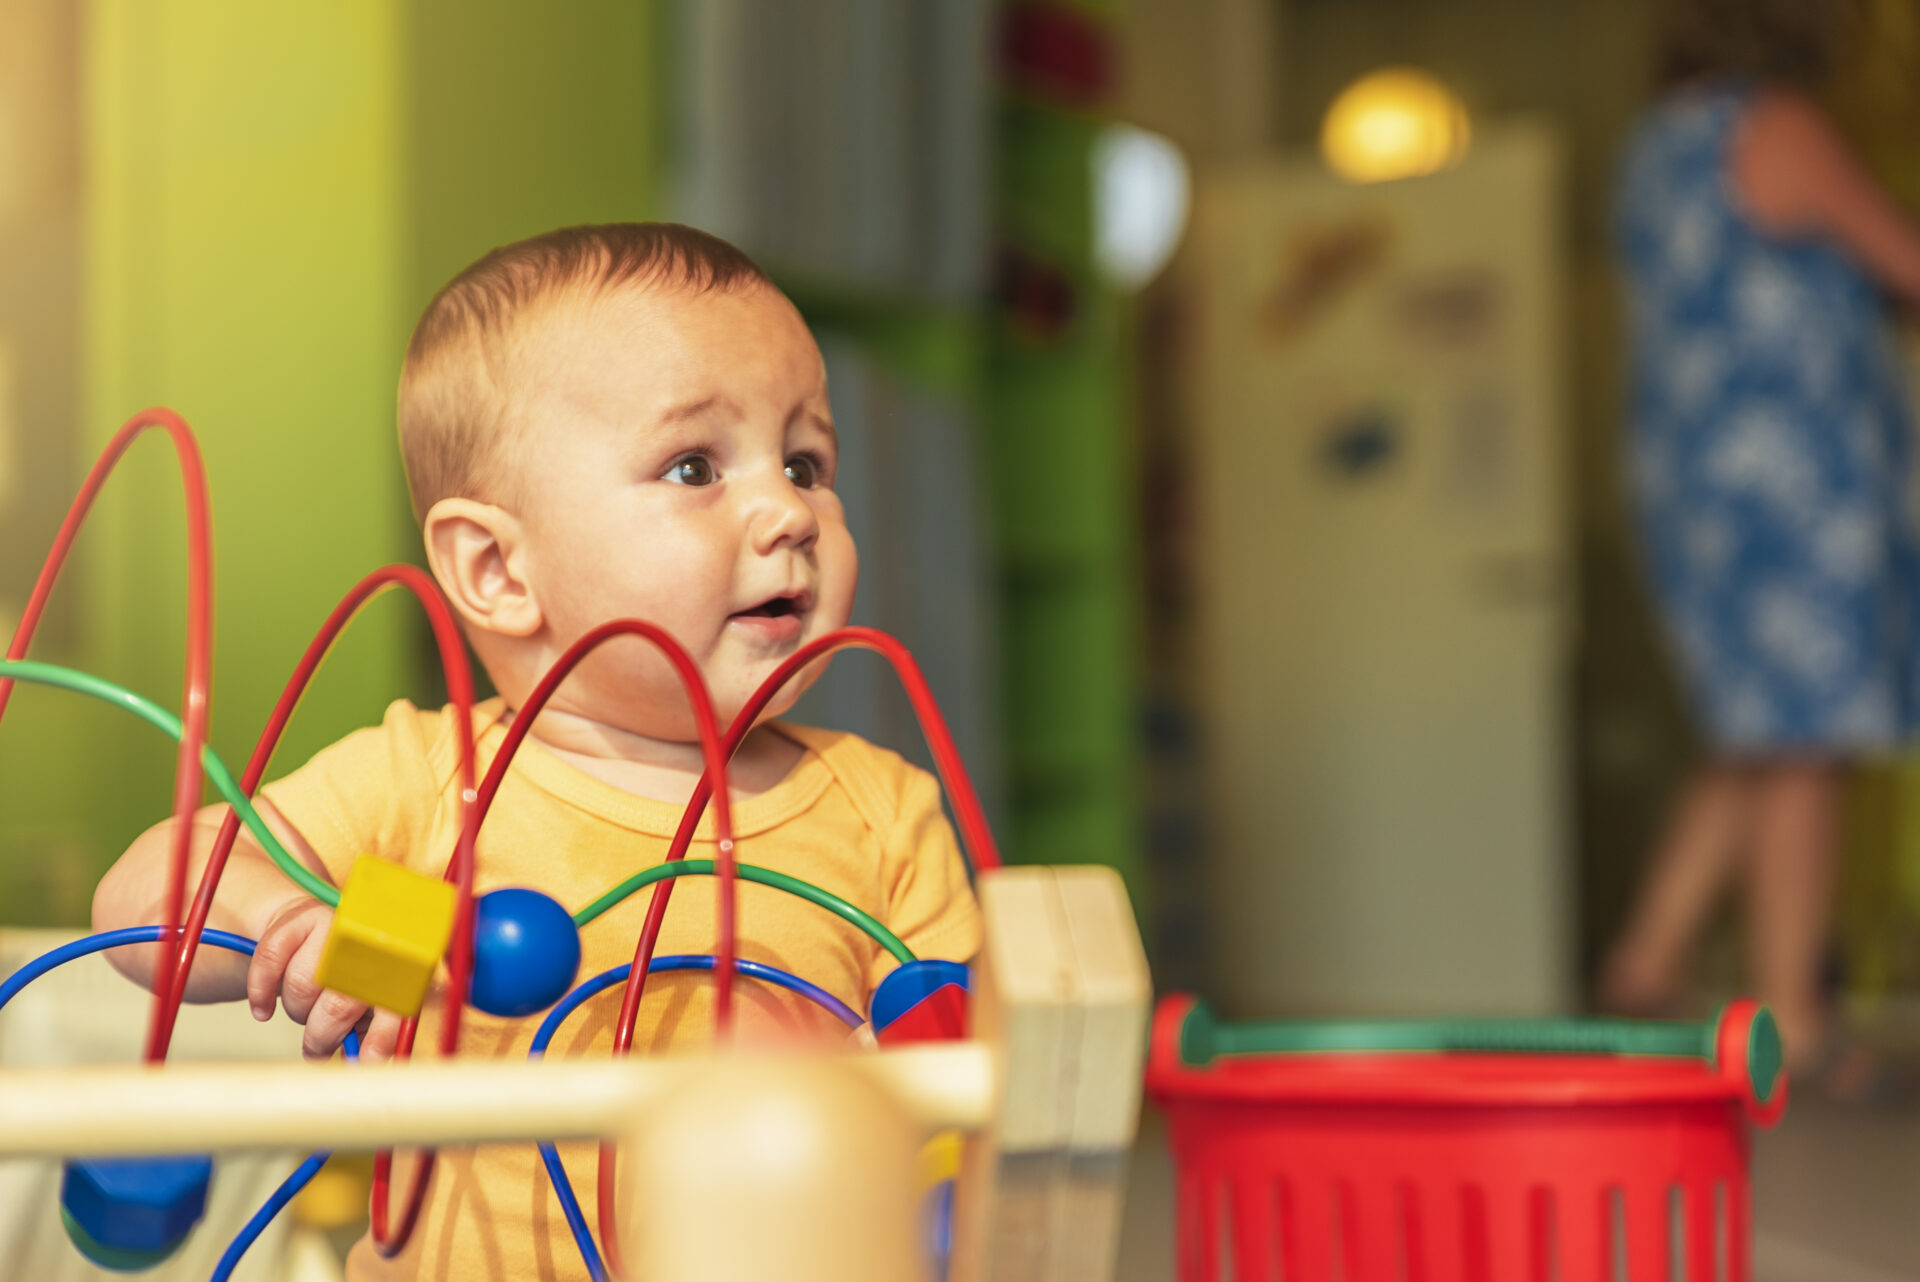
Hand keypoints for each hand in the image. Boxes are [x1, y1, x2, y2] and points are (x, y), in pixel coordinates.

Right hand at [248, 898, 404, 1061]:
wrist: (310, 931)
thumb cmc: (343, 979)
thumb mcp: (364, 1006)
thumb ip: (367, 1034)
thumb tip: (362, 1064)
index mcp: (393, 967)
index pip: (393, 1005)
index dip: (381, 1037)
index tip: (365, 1062)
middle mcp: (367, 943)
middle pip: (339, 1003)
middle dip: (322, 1036)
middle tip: (316, 1049)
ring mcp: (332, 926)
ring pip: (301, 986)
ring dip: (296, 1011)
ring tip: (303, 1011)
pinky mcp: (297, 919)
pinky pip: (269, 960)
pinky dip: (261, 992)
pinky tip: (263, 1009)